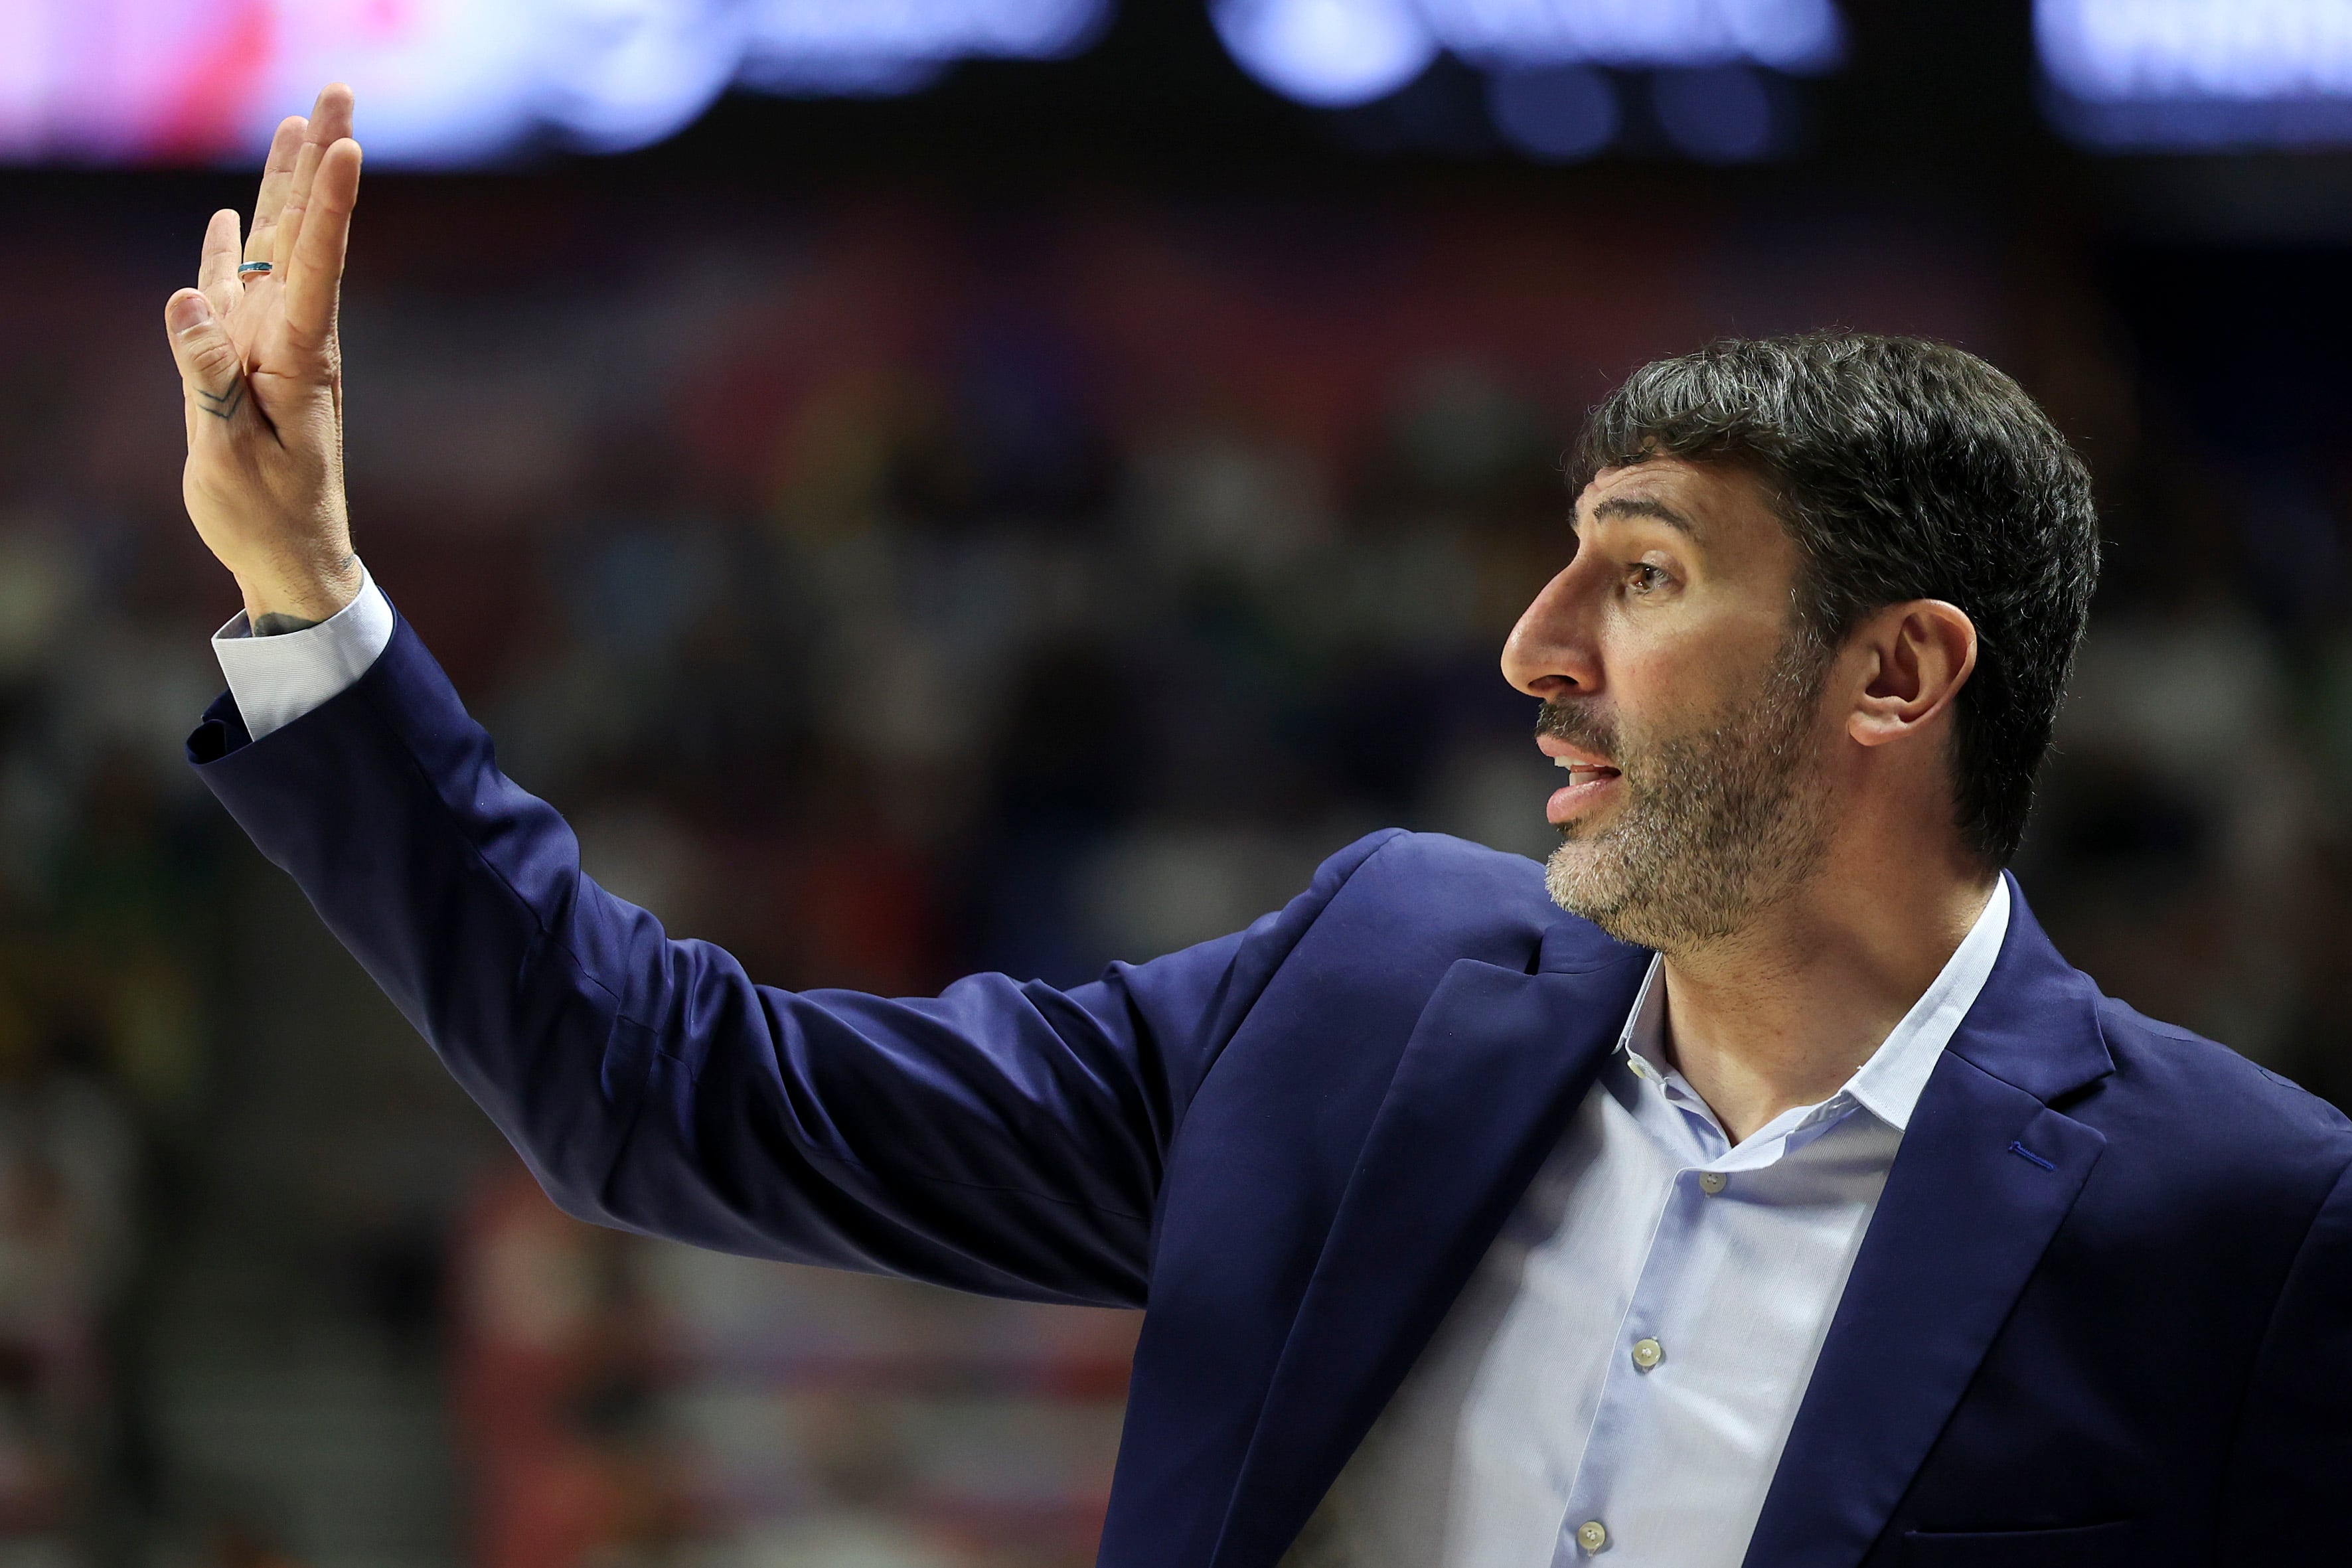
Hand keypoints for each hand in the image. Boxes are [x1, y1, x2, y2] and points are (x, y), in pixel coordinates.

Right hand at [164, 84, 364, 626]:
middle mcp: (293, 339)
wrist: (287, 556)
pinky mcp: (246, 363)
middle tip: (338, 91)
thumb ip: (208, 380)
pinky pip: (238, 292)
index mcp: (299, 360)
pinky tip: (233, 214)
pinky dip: (234, 249)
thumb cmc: (266, 516)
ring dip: (288, 184)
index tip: (351, 144)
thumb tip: (188, 301)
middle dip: (319, 160)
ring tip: (298, 123)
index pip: (318, 266)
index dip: (332, 203)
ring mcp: (269, 346)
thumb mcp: (231, 455)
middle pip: (307, 232)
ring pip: (278, 249)